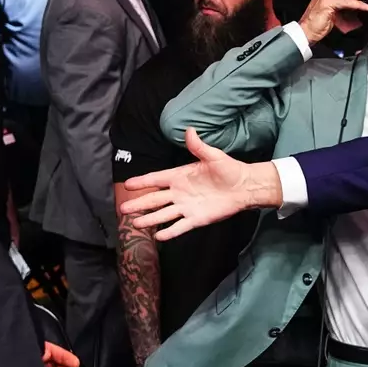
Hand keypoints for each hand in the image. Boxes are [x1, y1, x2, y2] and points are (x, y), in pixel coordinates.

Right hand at [122, 129, 283, 238]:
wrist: (244, 187)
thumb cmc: (229, 169)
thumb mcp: (213, 156)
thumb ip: (198, 146)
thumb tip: (189, 130)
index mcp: (180, 176)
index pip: (156, 179)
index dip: (142, 182)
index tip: (128, 184)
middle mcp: (180, 193)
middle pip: (155, 199)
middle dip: (139, 204)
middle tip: (123, 209)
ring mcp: (187, 207)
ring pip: (163, 214)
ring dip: (149, 220)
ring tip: (135, 224)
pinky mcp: (197, 219)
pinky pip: (180, 226)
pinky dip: (170, 231)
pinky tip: (158, 236)